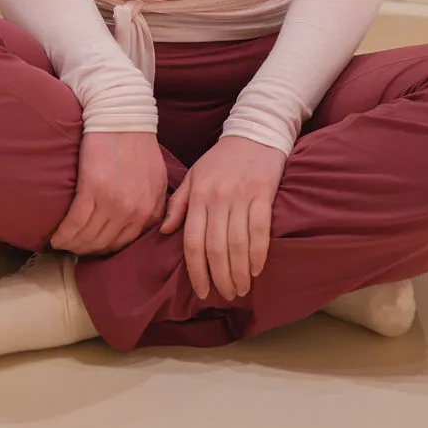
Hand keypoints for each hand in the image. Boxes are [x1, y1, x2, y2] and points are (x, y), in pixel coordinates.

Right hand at [50, 131, 168, 256]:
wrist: (122, 116)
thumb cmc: (139, 144)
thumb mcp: (159, 179)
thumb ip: (156, 206)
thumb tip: (149, 227)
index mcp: (150, 210)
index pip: (123, 244)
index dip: (104, 250)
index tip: (91, 247)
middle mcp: (133, 211)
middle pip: (103, 245)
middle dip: (85, 249)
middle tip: (72, 247)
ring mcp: (113, 202)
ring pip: (87, 237)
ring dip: (72, 244)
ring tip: (62, 242)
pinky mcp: (92, 190)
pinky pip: (74, 223)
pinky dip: (62, 234)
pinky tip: (55, 237)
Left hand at [159, 135, 285, 300]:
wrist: (254, 132)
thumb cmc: (221, 158)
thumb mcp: (193, 175)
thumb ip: (179, 204)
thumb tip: (164, 232)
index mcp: (198, 195)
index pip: (193, 241)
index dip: (196, 270)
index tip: (201, 291)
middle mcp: (218, 198)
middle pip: (216, 248)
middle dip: (220, 277)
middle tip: (226, 295)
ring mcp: (241, 196)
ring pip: (238, 243)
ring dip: (239, 272)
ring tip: (241, 289)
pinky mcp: (263, 194)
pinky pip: (260, 229)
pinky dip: (258, 253)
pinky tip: (256, 269)